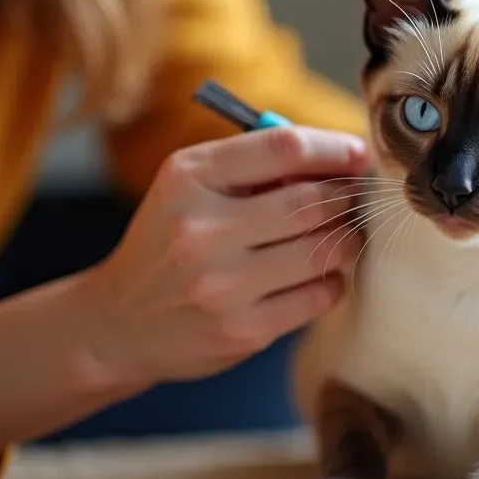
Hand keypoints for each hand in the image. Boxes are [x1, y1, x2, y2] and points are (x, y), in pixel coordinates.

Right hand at [91, 126, 371, 384]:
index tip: (359, 155)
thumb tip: (343, 158)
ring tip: (341, 236)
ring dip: (346, 240)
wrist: (119, 323)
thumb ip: (257, 167)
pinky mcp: (243, 331)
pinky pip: (319, 295)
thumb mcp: (192, 188)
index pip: (283, 148)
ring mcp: (221, 285)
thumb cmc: (171, 242)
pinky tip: (319, 276)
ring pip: (324, 249)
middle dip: (346, 198)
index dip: (334, 148)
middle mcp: (200, 229)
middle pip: (311, 200)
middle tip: (355, 200)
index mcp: (187, 178)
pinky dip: (332, 281)